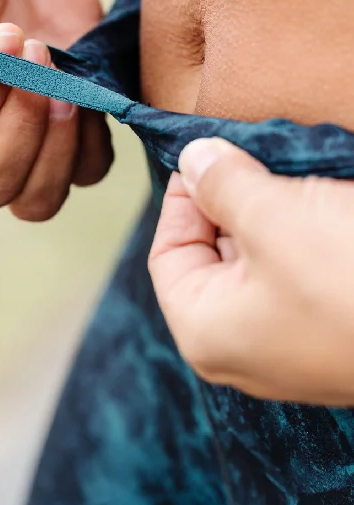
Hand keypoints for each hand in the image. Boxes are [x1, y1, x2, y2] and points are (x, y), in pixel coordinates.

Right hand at [0, 0, 111, 218]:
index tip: (11, 34)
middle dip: (22, 131)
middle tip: (41, 55)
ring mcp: (13, 132)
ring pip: (35, 197)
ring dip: (59, 150)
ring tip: (66, 81)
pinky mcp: (64, 125)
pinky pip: (85, 170)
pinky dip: (92, 143)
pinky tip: (87, 89)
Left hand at [149, 138, 353, 404]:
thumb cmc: (347, 278)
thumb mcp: (274, 216)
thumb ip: (222, 184)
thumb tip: (195, 158)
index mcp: (205, 330)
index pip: (168, 252)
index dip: (182, 197)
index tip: (207, 156)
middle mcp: (240, 348)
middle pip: (213, 256)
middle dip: (230, 202)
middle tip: (253, 157)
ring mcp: (289, 346)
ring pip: (260, 263)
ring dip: (270, 215)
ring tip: (291, 179)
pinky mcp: (330, 333)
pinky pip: (299, 276)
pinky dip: (302, 238)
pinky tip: (322, 208)